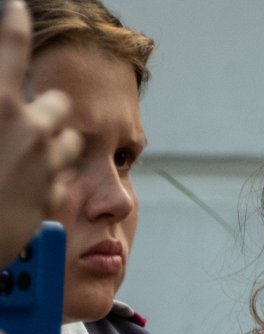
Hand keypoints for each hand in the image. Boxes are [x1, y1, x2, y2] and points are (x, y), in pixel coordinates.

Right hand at [0, 0, 82, 262]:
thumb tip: (2, 100)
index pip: (10, 47)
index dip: (13, 21)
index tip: (17, 5)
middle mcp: (31, 130)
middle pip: (61, 104)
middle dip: (49, 107)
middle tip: (26, 119)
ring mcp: (47, 166)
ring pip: (71, 143)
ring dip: (54, 144)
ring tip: (27, 156)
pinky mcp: (55, 198)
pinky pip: (60, 180)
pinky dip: (47, 180)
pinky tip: (23, 189)